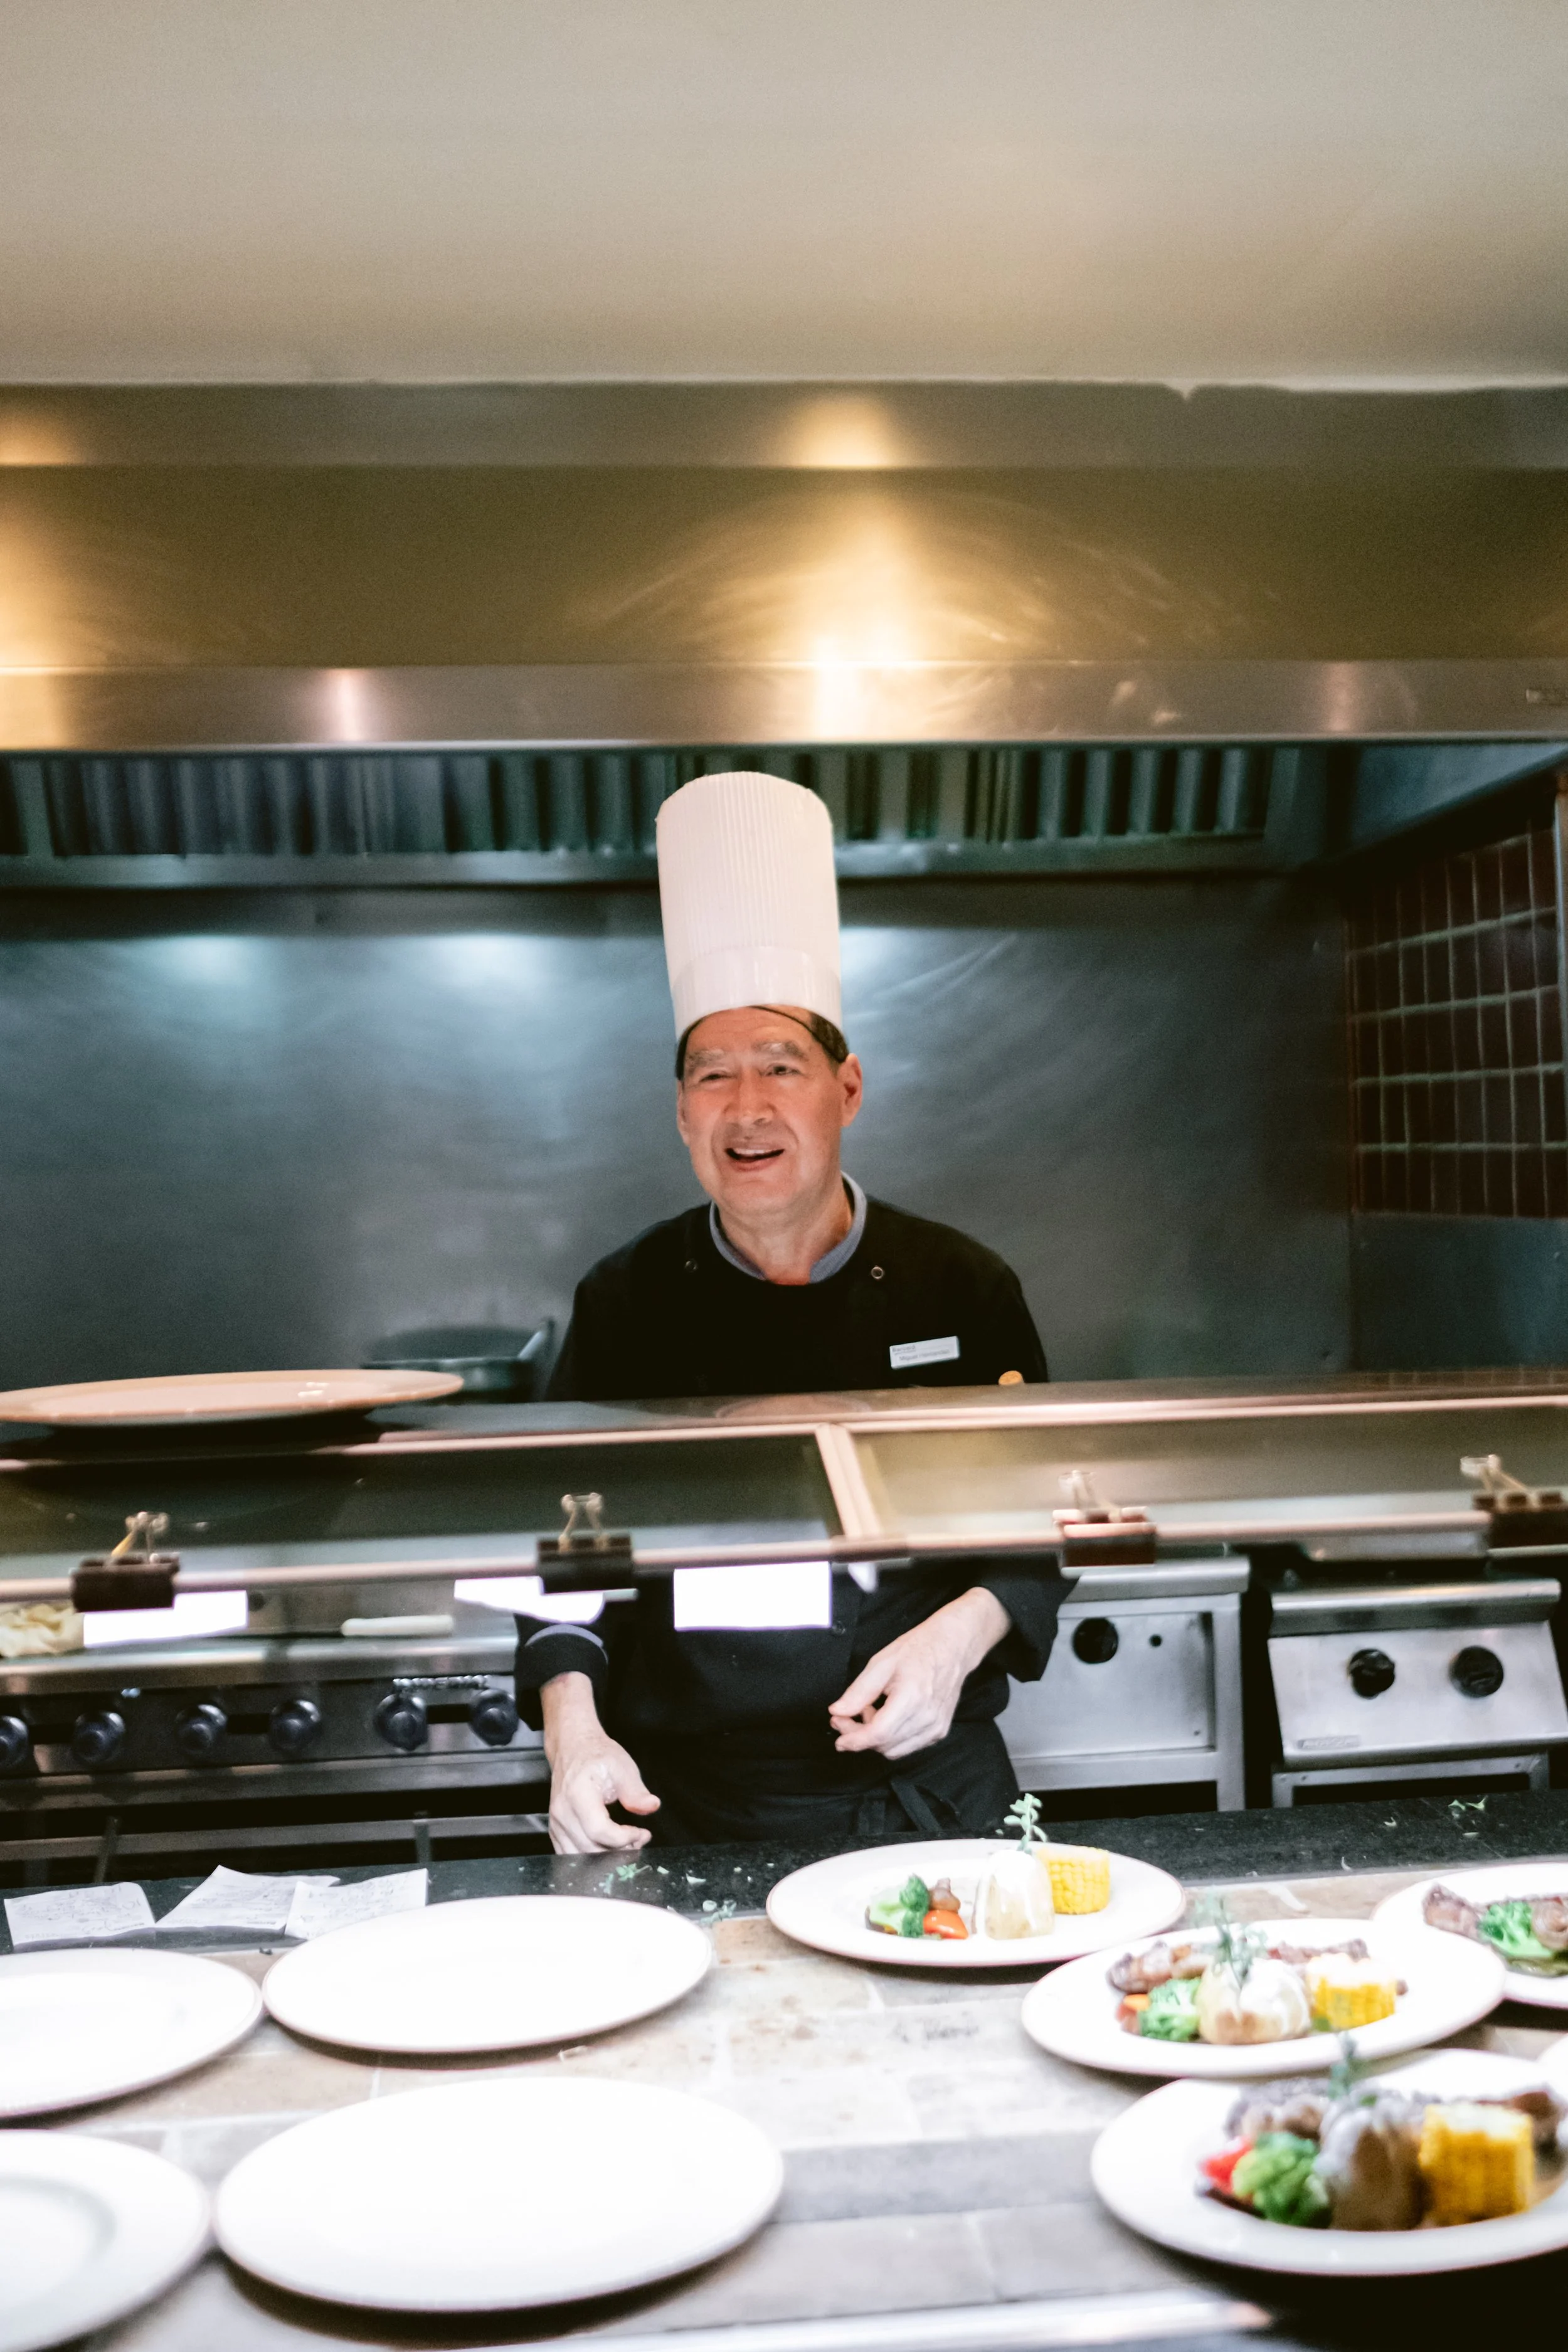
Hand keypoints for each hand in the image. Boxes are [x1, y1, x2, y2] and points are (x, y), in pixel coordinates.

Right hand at [540, 1672, 660, 1853]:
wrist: (573, 1749)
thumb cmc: (595, 1756)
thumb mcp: (622, 1767)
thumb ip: (636, 1791)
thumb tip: (651, 1806)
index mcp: (578, 1794)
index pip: (599, 1830)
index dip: (624, 1838)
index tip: (641, 1832)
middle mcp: (562, 1812)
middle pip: (590, 1849)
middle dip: (619, 1850)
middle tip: (638, 1839)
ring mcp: (556, 1824)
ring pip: (580, 1857)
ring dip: (606, 1858)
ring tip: (625, 1843)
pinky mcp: (556, 1831)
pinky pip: (570, 1856)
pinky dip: (592, 1858)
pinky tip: (609, 1847)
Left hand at [828, 1588, 1010, 1761]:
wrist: (952, 1647)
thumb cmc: (919, 1650)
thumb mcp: (881, 1663)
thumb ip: (858, 1692)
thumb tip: (838, 1712)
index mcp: (911, 1698)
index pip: (878, 1734)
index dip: (854, 1739)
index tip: (838, 1738)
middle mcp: (926, 1718)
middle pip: (884, 1745)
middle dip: (859, 1736)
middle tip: (846, 1716)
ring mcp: (935, 1728)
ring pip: (894, 1750)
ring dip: (875, 1738)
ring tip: (871, 1711)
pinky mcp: (939, 1732)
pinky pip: (907, 1746)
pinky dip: (891, 1738)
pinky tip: (888, 1716)